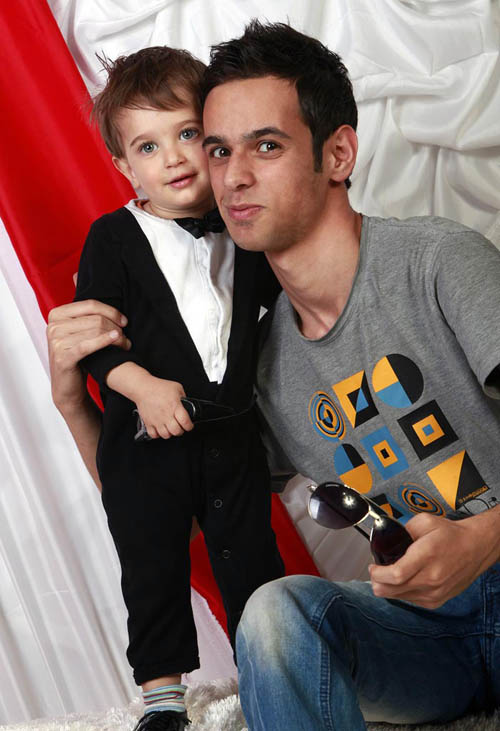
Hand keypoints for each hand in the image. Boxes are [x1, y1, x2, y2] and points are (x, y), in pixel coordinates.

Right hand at [47, 300, 129, 410]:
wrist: (67, 386)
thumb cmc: (77, 357)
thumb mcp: (78, 332)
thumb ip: (86, 315)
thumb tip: (97, 294)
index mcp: (56, 314)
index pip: (90, 304)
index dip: (111, 311)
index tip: (124, 321)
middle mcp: (53, 326)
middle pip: (95, 318)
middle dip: (116, 327)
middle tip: (126, 338)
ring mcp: (56, 341)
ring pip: (96, 330)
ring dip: (116, 338)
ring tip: (125, 345)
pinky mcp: (63, 357)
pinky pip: (89, 344)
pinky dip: (105, 341)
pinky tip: (117, 341)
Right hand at [134, 376, 193, 439]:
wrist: (143, 388)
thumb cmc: (158, 387)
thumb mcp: (177, 387)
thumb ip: (183, 397)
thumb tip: (187, 404)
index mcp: (175, 406)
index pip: (185, 422)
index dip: (189, 426)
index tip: (189, 425)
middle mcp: (166, 415)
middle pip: (176, 431)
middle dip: (180, 431)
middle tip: (180, 427)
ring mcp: (156, 420)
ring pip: (166, 435)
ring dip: (170, 433)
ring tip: (170, 428)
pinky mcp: (148, 423)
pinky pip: (154, 435)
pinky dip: (157, 434)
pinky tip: (160, 429)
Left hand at [369, 508, 499, 608]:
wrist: (475, 547)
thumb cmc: (451, 535)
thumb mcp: (424, 522)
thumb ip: (403, 530)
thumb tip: (387, 540)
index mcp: (427, 555)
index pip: (396, 574)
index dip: (378, 574)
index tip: (372, 567)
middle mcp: (432, 577)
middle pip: (393, 590)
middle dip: (377, 582)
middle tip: (375, 572)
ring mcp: (435, 592)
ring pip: (400, 598)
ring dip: (389, 588)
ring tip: (389, 575)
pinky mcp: (437, 600)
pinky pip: (411, 601)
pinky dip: (402, 593)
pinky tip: (404, 582)